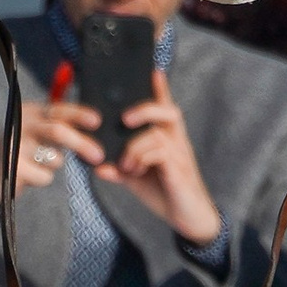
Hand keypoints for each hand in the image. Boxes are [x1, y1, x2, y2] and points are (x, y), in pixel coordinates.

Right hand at [0, 99, 105, 210]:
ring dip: (55, 164)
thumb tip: (95, 121)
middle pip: (58, 132)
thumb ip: (61, 123)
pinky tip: (29, 176)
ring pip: (55, 158)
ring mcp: (14, 147)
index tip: (97, 121)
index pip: (58, 109)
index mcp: (29, 112)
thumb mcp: (37, 131)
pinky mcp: (13, 169)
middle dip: (82, 143)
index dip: (79, 114)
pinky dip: (44, 179)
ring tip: (39, 164)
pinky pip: (45, 177)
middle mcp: (20, 125)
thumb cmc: (22, 151)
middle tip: (98, 155)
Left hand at [99, 69, 224, 245]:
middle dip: (145, 108)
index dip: (160, 88)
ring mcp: (179, 154)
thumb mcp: (137, 178)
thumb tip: (97, 165)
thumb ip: (120, 168)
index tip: (153, 69)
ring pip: (155, 135)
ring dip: (134, 149)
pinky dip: (140, 160)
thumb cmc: (166, 192)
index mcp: (167, 138)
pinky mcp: (178, 169)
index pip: (165, 107)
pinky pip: (159, 153)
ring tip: (126, 167)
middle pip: (168, 111)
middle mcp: (176, 141)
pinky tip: (132, 172)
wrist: (189, 217)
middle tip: (125, 119)